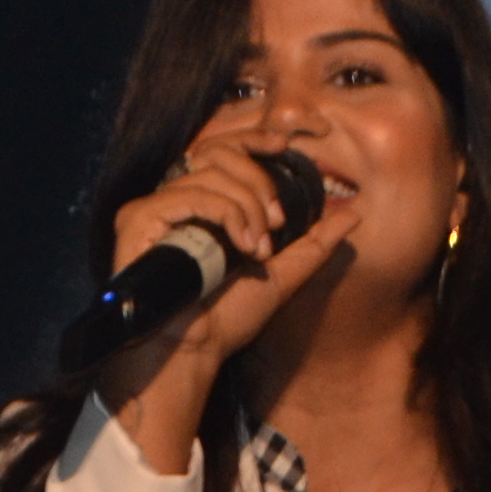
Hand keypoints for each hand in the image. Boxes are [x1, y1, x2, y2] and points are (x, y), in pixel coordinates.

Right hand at [100, 136, 364, 472]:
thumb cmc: (226, 321)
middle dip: (259, 183)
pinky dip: (224, 214)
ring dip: (247, 208)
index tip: (286, 145)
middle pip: (220, 151)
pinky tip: (239, 246)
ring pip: (210, 173)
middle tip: (276, 226)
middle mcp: (174, 200)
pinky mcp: (137, 219)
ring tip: (257, 249)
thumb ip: (315, 244)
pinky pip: (188, 194)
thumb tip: (353, 214)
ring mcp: (153, 207)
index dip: (254, 138)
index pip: (224, 148)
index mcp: (202, 205)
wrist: (192, 353)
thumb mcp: (282, 277)